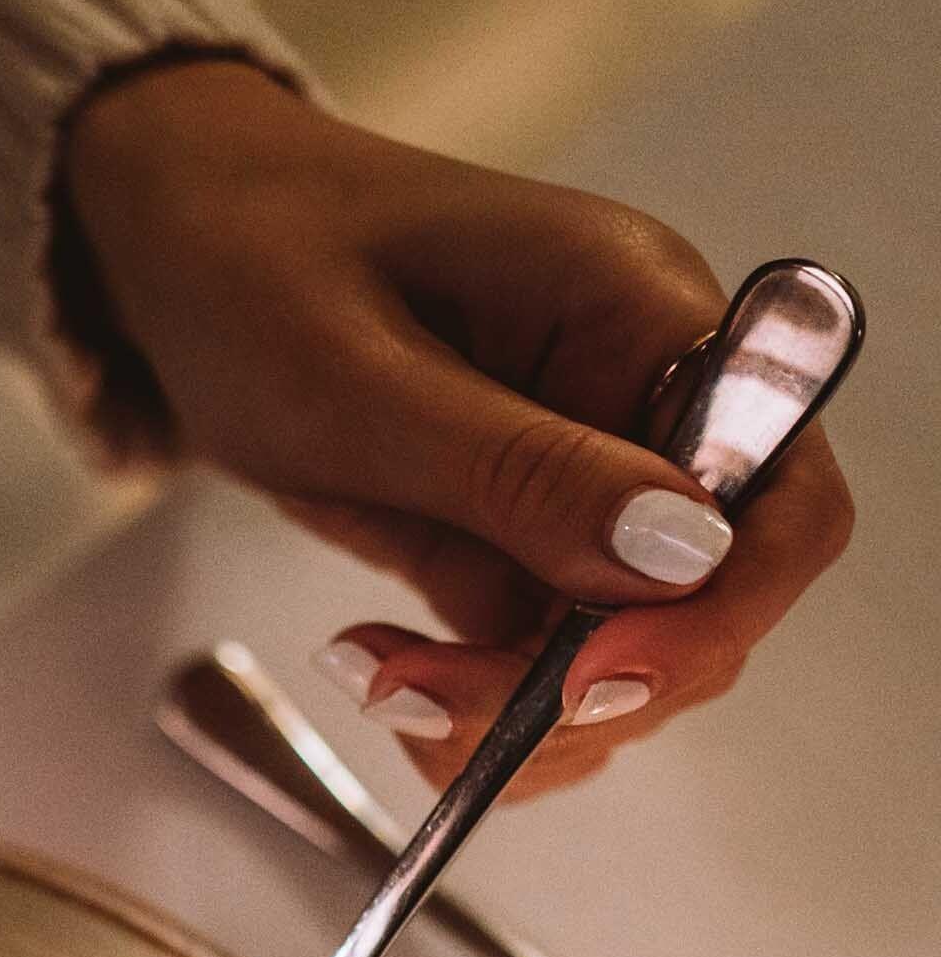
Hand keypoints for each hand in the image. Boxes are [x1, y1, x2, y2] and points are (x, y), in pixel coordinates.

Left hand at [62, 58, 853, 795]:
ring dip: (511, 715)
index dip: (714, 611)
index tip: (586, 677)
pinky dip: (473, 707)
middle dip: (577, 687)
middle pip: (703, 609)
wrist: (178, 240)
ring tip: (381, 679)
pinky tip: (386, 674)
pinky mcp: (521, 536)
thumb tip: (680, 551)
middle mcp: (641, 403)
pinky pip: (540, 666)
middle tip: (419, 695)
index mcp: (640, 318)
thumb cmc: (255, 261)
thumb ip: (522, 470)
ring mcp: (585, 479)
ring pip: (618, 662)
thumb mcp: (364, 378)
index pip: (778, 497)